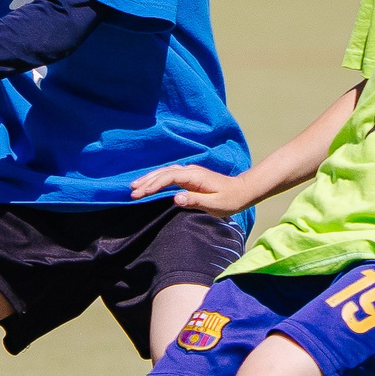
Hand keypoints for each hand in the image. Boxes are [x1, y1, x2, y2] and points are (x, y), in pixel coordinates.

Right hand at [129, 163, 252, 215]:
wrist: (242, 191)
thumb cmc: (230, 200)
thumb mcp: (215, 204)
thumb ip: (195, 201)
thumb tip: (176, 198)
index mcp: (195, 176)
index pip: (169, 178)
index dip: (154, 185)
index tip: (142, 193)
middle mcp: (190, 171)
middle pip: (164, 173)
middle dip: (147, 181)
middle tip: (132, 192)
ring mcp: (190, 173)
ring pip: (165, 172)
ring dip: (150, 178)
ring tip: (134, 186)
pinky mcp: (190, 177)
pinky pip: (170, 176)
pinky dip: (158, 179)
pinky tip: (149, 184)